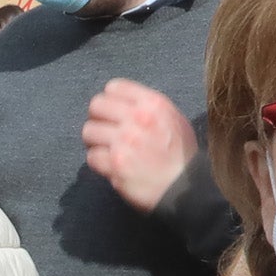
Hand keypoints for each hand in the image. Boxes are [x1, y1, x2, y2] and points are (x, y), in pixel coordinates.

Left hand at [81, 78, 201, 213]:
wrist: (186, 188)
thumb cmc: (181, 155)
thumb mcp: (174, 119)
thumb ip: (148, 107)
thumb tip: (122, 102)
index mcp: (152, 104)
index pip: (114, 88)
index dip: (110, 101)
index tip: (113, 113)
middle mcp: (137, 119)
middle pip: (96, 106)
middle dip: (98, 119)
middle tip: (105, 131)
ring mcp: (124, 142)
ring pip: (89, 131)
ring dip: (95, 141)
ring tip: (107, 149)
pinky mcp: (115, 164)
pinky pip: (92, 156)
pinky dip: (99, 162)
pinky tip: (111, 165)